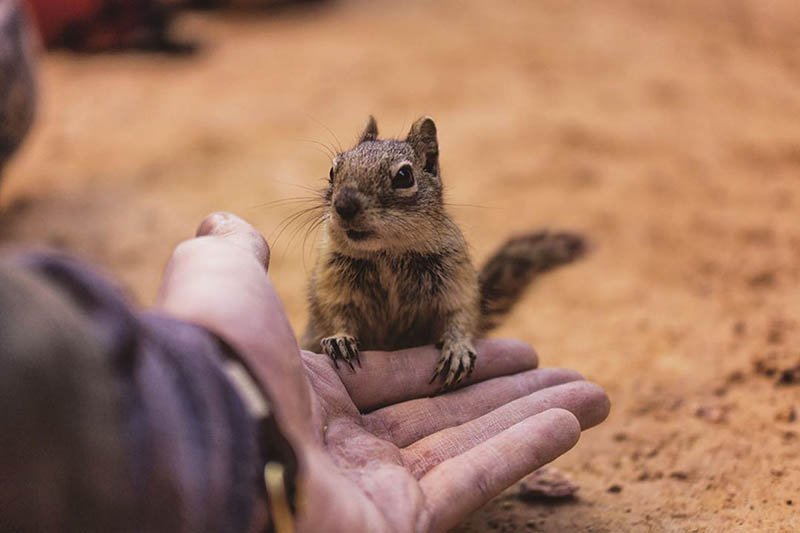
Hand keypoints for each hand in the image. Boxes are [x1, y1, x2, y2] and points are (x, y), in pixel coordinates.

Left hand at [156, 212, 609, 532]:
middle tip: (569, 375)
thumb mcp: (220, 280)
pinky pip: (474, 480)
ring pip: (472, 445)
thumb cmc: (217, 359)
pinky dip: (525, 452)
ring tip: (596, 397)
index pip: (401, 376)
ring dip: (535, 418)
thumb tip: (231, 221)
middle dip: (511, 392)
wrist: (204, 443)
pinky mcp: (399, 524)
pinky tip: (572, 423)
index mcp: (313, 394)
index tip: (512, 348)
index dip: (456, 359)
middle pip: (447, 413)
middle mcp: (345, 445)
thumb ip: (234, 253)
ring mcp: (374, 490)